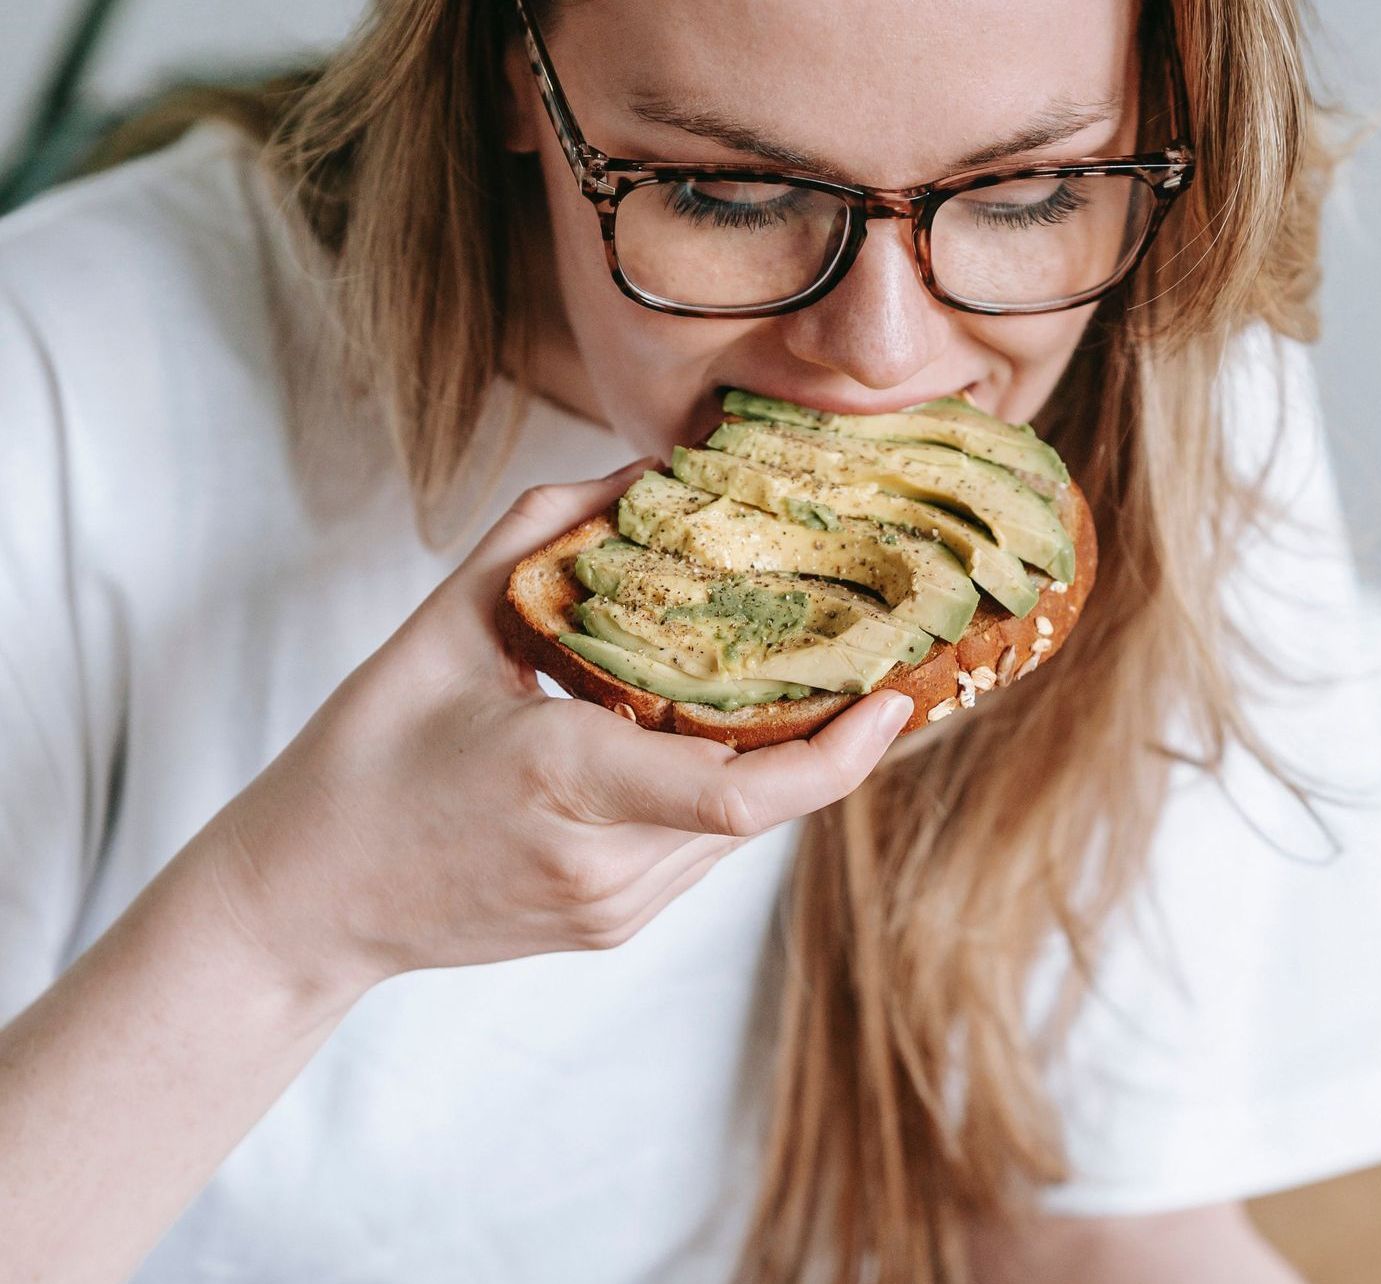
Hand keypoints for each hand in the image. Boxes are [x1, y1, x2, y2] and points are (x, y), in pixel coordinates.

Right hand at [191, 461, 910, 998]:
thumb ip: (549, 531)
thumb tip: (650, 469)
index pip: (742, 793)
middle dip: (822, 733)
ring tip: (809, 683)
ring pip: (741, 832)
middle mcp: (603, 863)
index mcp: (562, 781)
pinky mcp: (612, 928)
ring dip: (774, 760)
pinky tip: (717, 736)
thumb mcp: (441, 623)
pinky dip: (725, 790)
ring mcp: (612, 909)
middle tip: (872, 656)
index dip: (838, 753)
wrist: (305, 901)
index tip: (893, 700)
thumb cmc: (362, 759)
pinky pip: (704, 854)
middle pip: (762, 801)